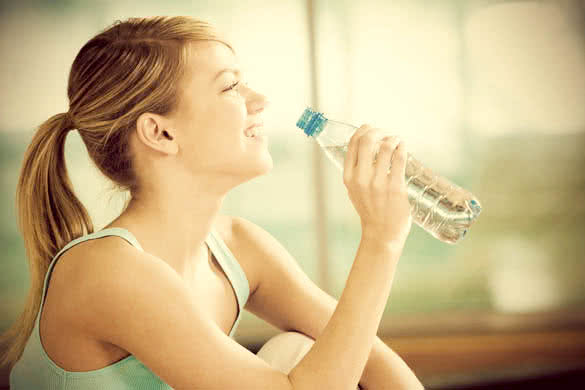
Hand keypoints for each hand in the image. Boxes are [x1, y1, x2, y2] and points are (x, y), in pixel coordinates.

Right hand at [343, 125, 412, 250]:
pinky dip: (402, 147)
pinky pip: (399, 158)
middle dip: (378, 131)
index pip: (352, 144)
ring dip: (393, 138)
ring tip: (396, 140)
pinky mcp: (395, 187)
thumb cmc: (371, 210)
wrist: (382, 233)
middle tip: (386, 133)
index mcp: (349, 177)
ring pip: (385, 147)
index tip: (371, 128)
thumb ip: (357, 171)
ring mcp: (378, 183)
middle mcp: (361, 178)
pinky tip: (402, 147)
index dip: (363, 130)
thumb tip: (366, 146)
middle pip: (367, 140)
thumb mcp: (355, 190)